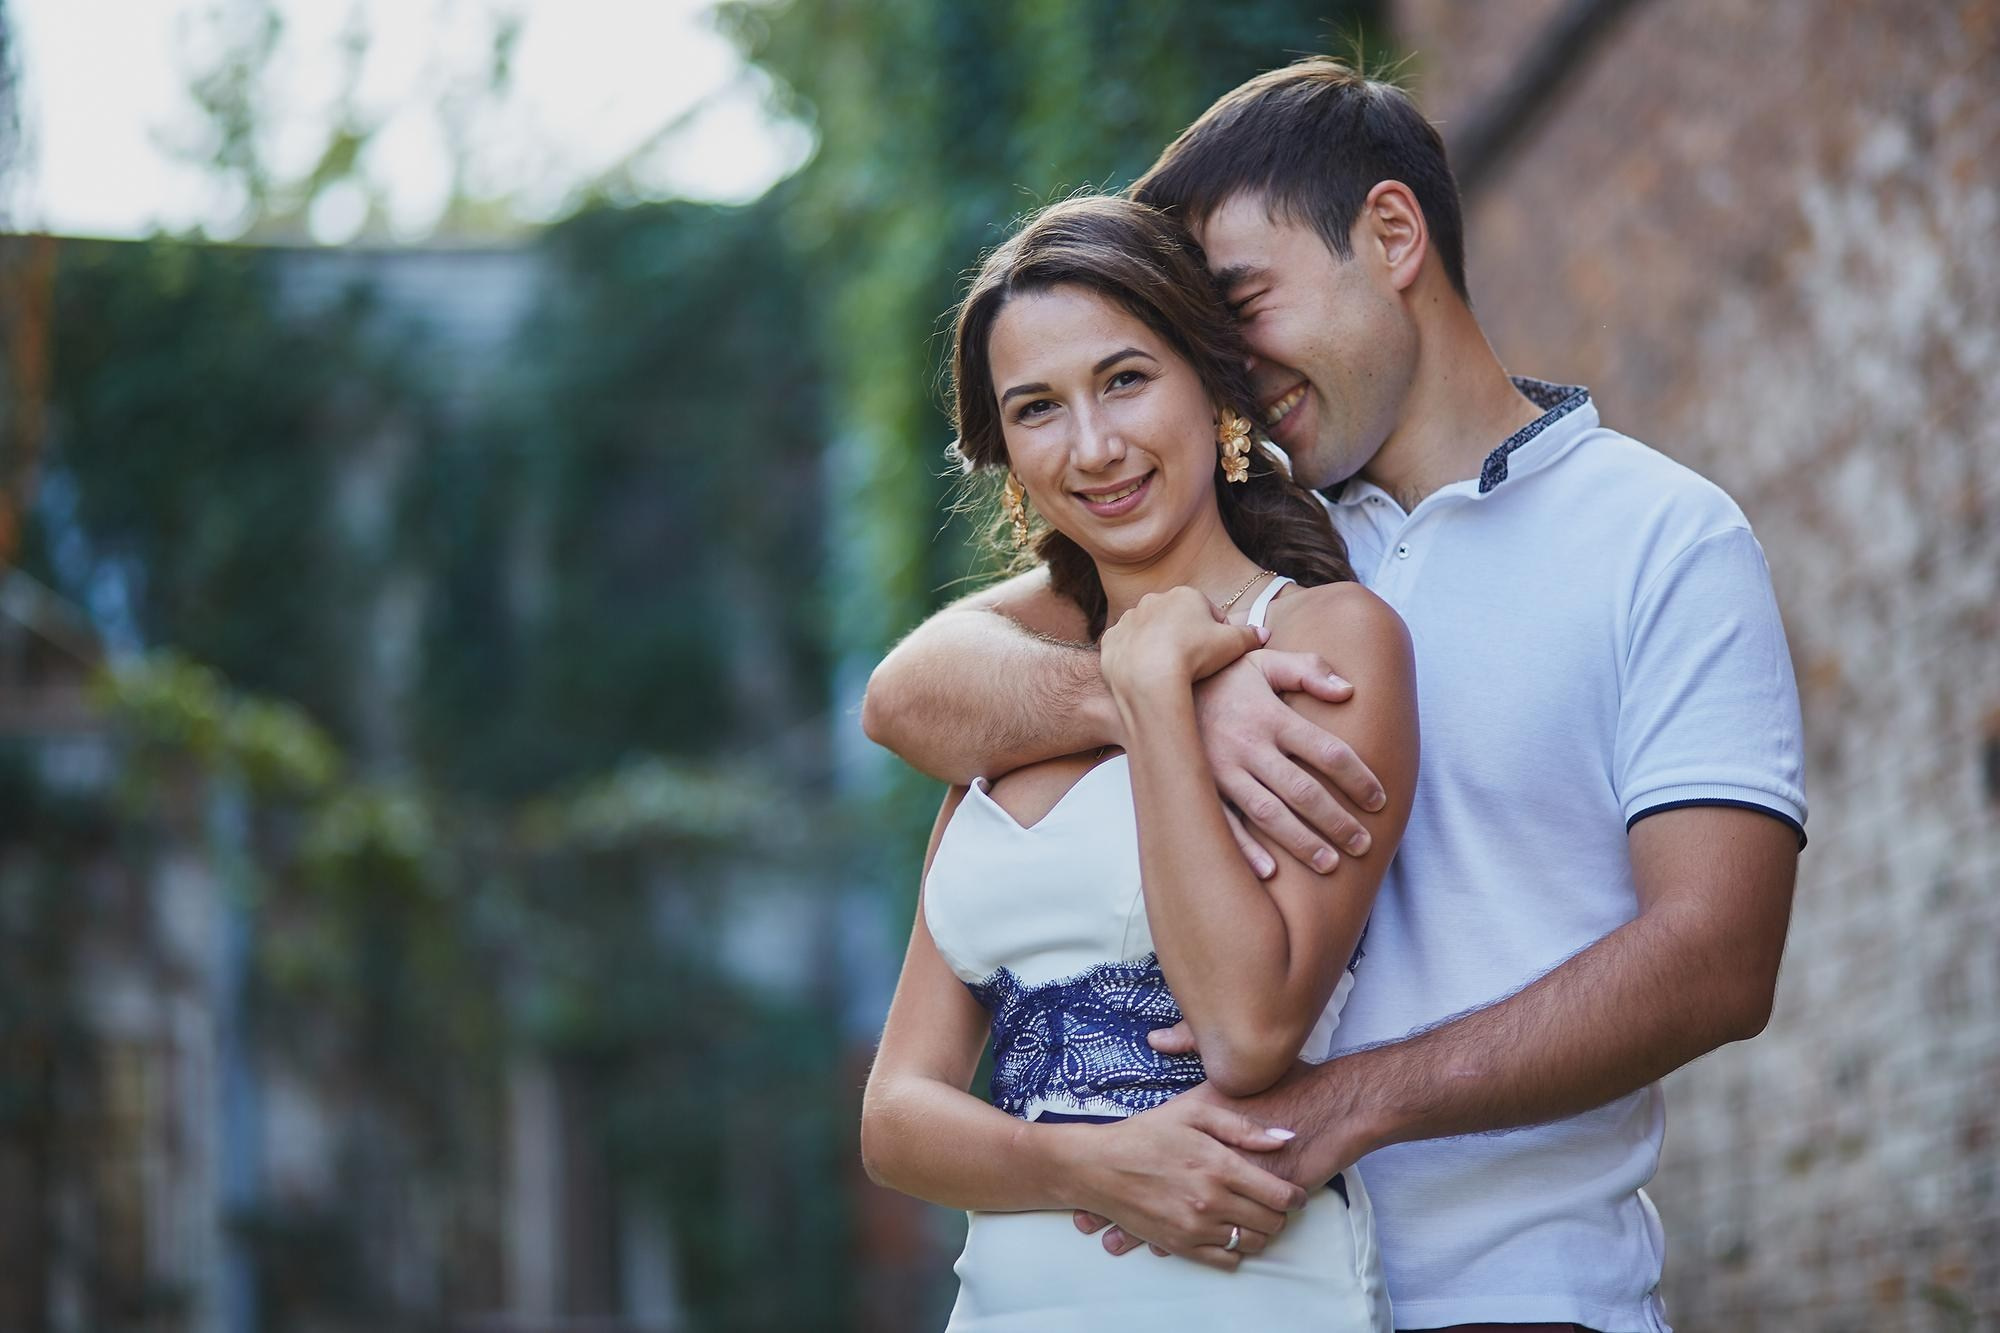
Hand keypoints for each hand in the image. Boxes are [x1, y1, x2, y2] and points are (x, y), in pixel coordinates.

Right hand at [1076, 1069, 1381, 1255]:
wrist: (1098, 1166)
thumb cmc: (1145, 1134)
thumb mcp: (1192, 1114)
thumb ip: (1242, 1128)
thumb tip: (1286, 1139)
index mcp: (1219, 1167)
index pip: (1280, 1195)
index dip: (1296, 1196)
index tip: (1296, 1193)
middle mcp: (1211, 1202)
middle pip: (1272, 1223)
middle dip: (1280, 1213)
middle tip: (1273, 1202)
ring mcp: (1195, 1228)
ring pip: (1253, 1244)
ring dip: (1260, 1232)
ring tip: (1251, 1215)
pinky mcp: (1180, 1246)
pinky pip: (1226, 1261)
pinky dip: (1236, 1250)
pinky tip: (1228, 1230)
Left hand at [1100, 587, 1265, 698]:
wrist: (1149, 676)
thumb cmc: (1195, 656)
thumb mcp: (1233, 645)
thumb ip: (1250, 636)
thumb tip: (1264, 633)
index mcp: (1185, 595)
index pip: (1208, 612)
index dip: (1217, 633)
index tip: (1218, 653)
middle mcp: (1153, 600)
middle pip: (1176, 620)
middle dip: (1185, 637)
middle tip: (1194, 664)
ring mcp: (1129, 620)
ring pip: (1149, 633)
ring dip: (1158, 647)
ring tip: (1169, 672)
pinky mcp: (1110, 640)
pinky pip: (1126, 648)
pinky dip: (1134, 659)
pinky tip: (1145, 674)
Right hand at [1192, 650, 1384, 876]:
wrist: (1154, 685)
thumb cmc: (1219, 674)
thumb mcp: (1263, 661)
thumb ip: (1308, 670)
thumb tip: (1348, 691)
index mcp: (1270, 716)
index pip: (1327, 751)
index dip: (1359, 778)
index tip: (1379, 800)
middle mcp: (1248, 746)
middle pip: (1303, 790)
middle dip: (1337, 821)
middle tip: (1363, 845)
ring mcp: (1221, 770)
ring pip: (1268, 814)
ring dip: (1301, 842)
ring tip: (1331, 865)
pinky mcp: (1200, 787)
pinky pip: (1224, 824)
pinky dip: (1246, 850)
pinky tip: (1271, 872)